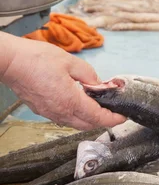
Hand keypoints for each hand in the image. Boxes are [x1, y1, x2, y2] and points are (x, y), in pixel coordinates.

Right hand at [1, 38, 125, 129]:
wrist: (10, 62)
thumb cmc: (36, 59)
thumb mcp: (70, 61)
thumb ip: (88, 74)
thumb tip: (98, 84)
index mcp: (71, 102)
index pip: (98, 118)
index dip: (113, 119)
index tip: (122, 116)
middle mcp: (61, 112)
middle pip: (88, 124)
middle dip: (103, 120)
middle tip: (112, 111)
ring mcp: (50, 113)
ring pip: (75, 123)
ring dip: (88, 119)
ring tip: (96, 106)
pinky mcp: (42, 110)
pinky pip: (63, 118)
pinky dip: (75, 114)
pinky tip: (77, 102)